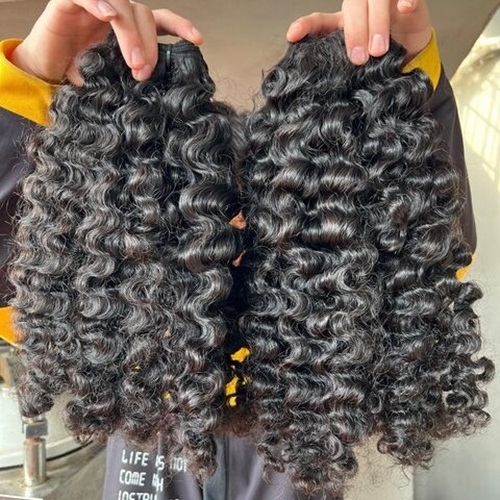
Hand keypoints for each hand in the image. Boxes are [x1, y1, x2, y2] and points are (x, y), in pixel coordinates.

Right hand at [10, 0, 202, 82]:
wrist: (44, 73)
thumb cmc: (81, 76)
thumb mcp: (114, 80)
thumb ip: (133, 80)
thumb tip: (161, 97)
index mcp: (130, 31)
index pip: (161, 21)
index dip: (180, 27)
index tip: (197, 41)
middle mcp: (115, 14)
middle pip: (143, 14)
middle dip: (149, 45)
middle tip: (144, 72)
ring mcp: (94, 6)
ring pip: (122, 5)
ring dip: (131, 33)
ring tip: (134, 63)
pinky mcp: (68, 2)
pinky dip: (98, 2)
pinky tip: (107, 17)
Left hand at [287, 0, 431, 64]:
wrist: (410, 49)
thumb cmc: (379, 59)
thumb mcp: (358, 67)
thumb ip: (344, 71)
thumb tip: (328, 94)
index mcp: (342, 25)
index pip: (320, 21)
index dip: (306, 26)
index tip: (293, 35)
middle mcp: (360, 8)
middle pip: (352, 6)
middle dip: (354, 33)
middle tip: (358, 59)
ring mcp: (383, 1)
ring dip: (376, 23)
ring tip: (379, 51)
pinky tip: (405, 8)